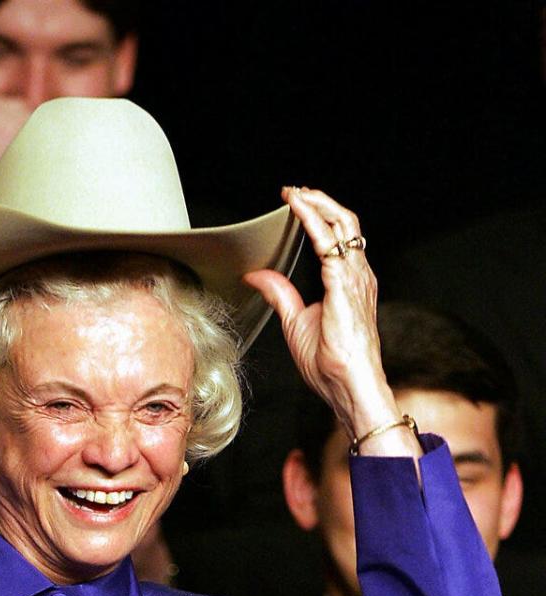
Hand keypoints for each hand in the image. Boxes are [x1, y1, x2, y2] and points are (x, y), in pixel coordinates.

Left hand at [244, 187, 419, 456]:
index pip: (338, 238)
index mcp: (349, 283)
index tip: (295, 202)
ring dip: (316, 204)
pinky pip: (329, 242)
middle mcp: (358, 275)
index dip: (318, 216)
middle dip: (320, 201)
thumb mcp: (295, 321)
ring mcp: (356, 278)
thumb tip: (257, 275)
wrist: (347, 385)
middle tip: (295, 191)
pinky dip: (313, 220)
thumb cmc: (330, 362)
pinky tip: (298, 210)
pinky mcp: (345, 285)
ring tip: (295, 193)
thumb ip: (280, 294)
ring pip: (342, 224)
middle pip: (345, 223)